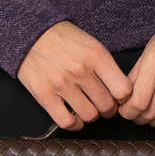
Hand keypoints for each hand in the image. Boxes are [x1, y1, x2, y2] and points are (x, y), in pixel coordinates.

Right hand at [17, 21, 133, 130]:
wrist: (30, 31)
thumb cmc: (63, 37)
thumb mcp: (91, 43)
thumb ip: (106, 65)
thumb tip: (121, 91)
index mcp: (96, 55)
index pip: (123, 90)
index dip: (124, 97)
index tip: (119, 96)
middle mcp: (80, 70)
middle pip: (107, 106)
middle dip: (108, 108)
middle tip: (103, 103)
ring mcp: (62, 84)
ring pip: (90, 116)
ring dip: (92, 115)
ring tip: (89, 107)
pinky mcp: (44, 95)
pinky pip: (67, 122)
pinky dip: (74, 124)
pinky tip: (75, 117)